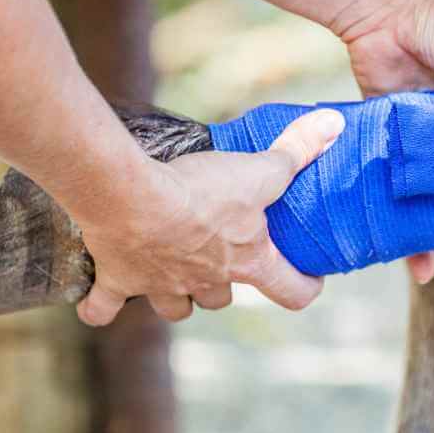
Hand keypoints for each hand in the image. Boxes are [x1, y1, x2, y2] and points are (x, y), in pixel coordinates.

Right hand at [74, 109, 345, 325]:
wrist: (132, 198)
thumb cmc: (202, 190)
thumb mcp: (258, 169)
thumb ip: (296, 151)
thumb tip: (335, 125)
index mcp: (247, 262)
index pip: (291, 292)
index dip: (304, 287)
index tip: (309, 280)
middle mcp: (207, 283)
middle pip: (222, 299)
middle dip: (224, 284)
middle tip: (220, 259)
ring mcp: (162, 287)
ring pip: (175, 307)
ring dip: (176, 296)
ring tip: (171, 273)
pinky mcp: (119, 280)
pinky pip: (105, 307)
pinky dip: (101, 307)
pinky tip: (98, 304)